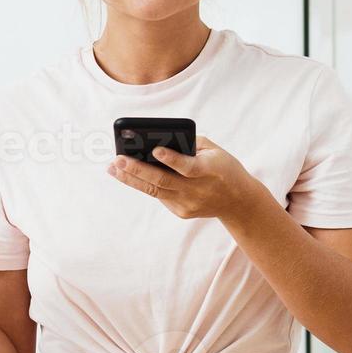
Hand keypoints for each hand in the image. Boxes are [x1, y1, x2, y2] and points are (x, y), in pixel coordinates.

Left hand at [105, 135, 261, 220]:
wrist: (238, 201)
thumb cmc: (223, 168)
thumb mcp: (215, 151)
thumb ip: (191, 144)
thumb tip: (158, 140)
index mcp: (210, 171)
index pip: (189, 167)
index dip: (172, 160)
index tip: (155, 150)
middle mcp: (198, 190)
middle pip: (163, 181)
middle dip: (138, 169)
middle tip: (117, 159)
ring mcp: (188, 204)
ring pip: (155, 191)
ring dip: (131, 179)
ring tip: (113, 168)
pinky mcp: (182, 212)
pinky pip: (160, 196)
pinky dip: (144, 184)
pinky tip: (129, 175)